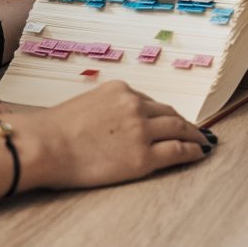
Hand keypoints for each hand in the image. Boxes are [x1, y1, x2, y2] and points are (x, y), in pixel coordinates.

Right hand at [7, 81, 212, 190]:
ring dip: (194, 135)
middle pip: (169, 113)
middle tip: (195, 130)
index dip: (162, 113)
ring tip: (202, 142)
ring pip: (178, 129)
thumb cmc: (53, 130)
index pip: (149, 102)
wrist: (45, 146)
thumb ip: (105, 110)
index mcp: (120, 90)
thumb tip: (114, 124)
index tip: (170, 120)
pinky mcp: (143, 156)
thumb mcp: (84, 106)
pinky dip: (193, 151)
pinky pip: (177, 151)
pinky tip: (200, 153)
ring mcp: (141, 130)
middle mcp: (135, 105)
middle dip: (183, 122)